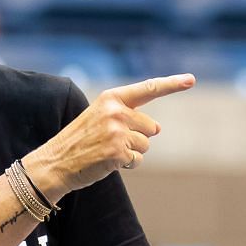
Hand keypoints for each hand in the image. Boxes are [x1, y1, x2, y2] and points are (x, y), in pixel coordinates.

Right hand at [23, 74, 194, 202]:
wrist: (54, 163)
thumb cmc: (78, 141)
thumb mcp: (98, 117)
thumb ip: (127, 116)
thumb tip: (158, 129)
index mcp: (111, 98)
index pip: (147, 89)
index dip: (172, 84)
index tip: (191, 80)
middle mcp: (116, 112)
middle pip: (150, 127)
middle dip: (137, 137)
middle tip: (110, 142)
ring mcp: (117, 132)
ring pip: (145, 145)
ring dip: (131, 152)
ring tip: (106, 152)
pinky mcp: (118, 152)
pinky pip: (138, 160)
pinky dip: (127, 165)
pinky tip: (108, 163)